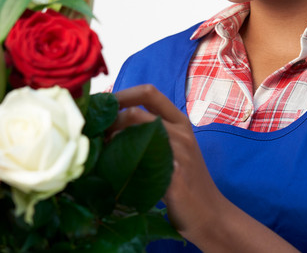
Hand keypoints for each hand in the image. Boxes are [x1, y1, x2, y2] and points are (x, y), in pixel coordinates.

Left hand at [110, 84, 223, 238]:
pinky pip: (142, 160)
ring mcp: (180, 153)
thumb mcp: (174, 150)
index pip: (148, 92)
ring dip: (111, 139)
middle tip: (94, 136)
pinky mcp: (175, 176)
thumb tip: (109, 127)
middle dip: (109, 122)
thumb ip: (151, 133)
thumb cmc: (186, 183)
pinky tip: (112, 170)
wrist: (212, 215)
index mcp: (180, 122)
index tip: (100, 106)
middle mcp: (181, 133)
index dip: (121, 94)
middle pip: (135, 111)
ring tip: (100, 151)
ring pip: (137, 130)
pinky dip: (121, 162)